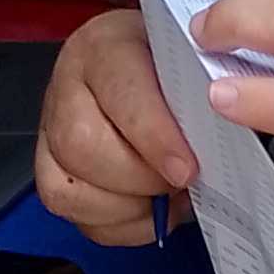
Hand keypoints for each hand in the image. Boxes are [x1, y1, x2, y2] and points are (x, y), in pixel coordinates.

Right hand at [35, 7, 195, 246]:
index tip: (187, 169)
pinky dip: (124, 225)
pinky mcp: (53, 175)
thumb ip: (203, 95)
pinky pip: (78, 217)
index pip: (120, 92)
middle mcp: (67, 88)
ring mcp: (51, 134)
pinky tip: (151, 208)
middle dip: (141, 179)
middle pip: (81, 146)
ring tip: (168, 194)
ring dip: (131, 207)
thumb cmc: (171, 67)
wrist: (147, 67)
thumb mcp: (192, 60)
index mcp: (105, 48)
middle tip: (182, 182)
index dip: (154, 137)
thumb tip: (222, 141)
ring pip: (69, 189)